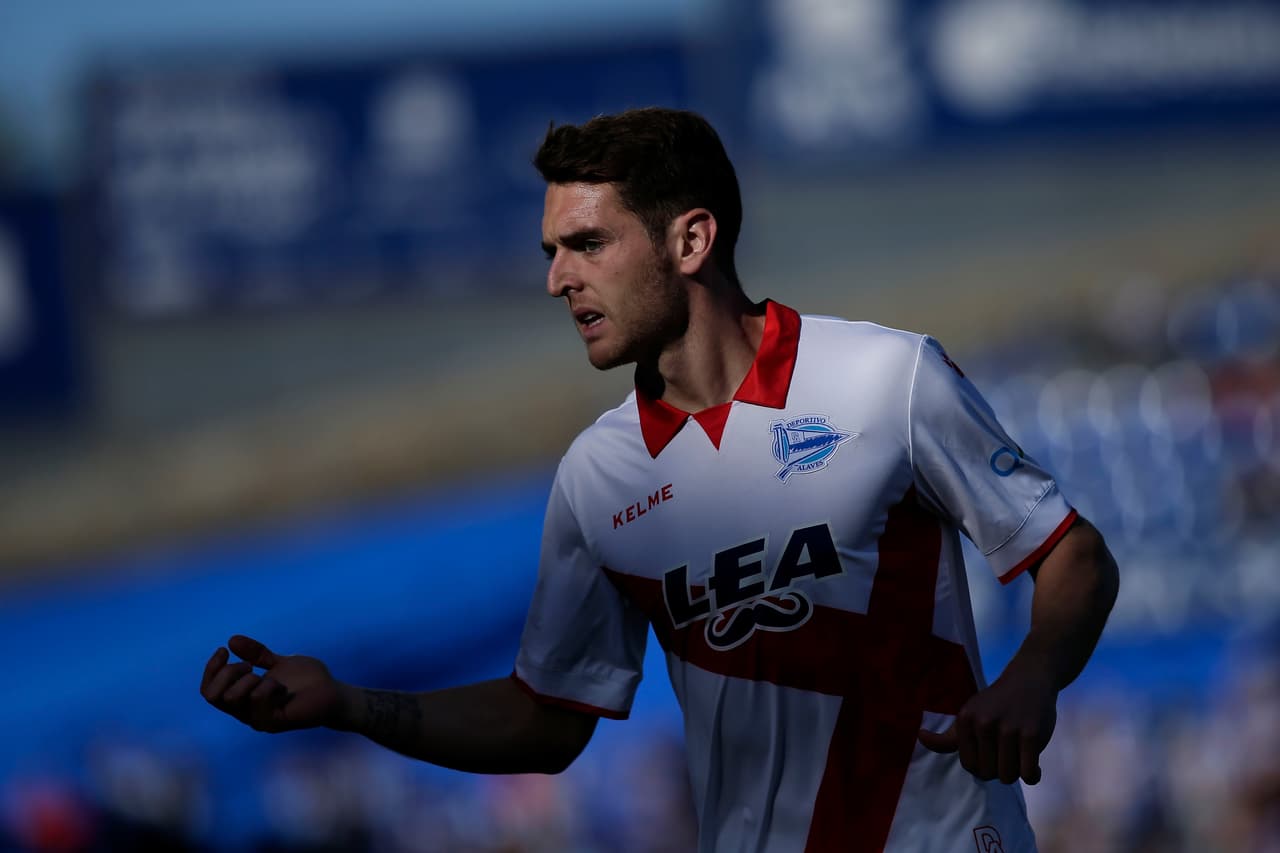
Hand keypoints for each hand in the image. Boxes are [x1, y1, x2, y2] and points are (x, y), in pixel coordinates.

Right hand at [200, 635, 346, 732]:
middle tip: (250, 666)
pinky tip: (280, 686)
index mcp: (242, 700)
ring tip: (269, 676)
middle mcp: (245, 713)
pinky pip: (256, 702)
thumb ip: (256, 654)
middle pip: (213, 696)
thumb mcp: (278, 662)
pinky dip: (265, 686)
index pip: (208, 691)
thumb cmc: (306, 679)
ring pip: (231, 699)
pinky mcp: (274, 722)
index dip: (211, 669)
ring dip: (247, 679)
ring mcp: (258, 719)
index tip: (224, 650)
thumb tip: (231, 640)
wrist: (333, 692)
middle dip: (228, 673)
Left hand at [917, 665, 1057, 784]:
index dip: (981, 766)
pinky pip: (1028, 774)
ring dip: (1015, 773)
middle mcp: (983, 724)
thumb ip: (947, 736)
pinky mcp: (1031, 735)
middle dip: (998, 770)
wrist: (1029, 681)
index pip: (969, 766)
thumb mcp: (968, 715)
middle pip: (988, 774)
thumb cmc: (995, 703)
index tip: (989, 754)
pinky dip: (1032, 775)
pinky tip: (1032, 762)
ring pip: (1008, 776)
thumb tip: (920, 737)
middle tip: (1006, 753)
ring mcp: (1008, 730)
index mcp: (965, 721)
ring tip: (1018, 756)